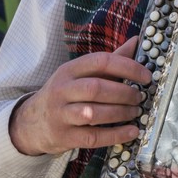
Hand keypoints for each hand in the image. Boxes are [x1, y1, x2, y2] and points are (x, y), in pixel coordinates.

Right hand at [9, 37, 151, 155]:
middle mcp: (62, 90)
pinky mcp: (63, 136)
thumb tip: (136, 41)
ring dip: (120, 113)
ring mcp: (60, 114)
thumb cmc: (65, 94)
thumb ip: (109, 60)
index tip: (146, 76)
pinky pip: (93, 136)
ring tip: (136, 112)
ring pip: (93, 113)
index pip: (100, 61)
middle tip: (140, 97)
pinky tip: (132, 131)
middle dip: (124, 93)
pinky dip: (115, 135)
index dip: (127, 67)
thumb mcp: (80, 74)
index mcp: (69, 70)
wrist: (31, 123)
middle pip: (96, 88)